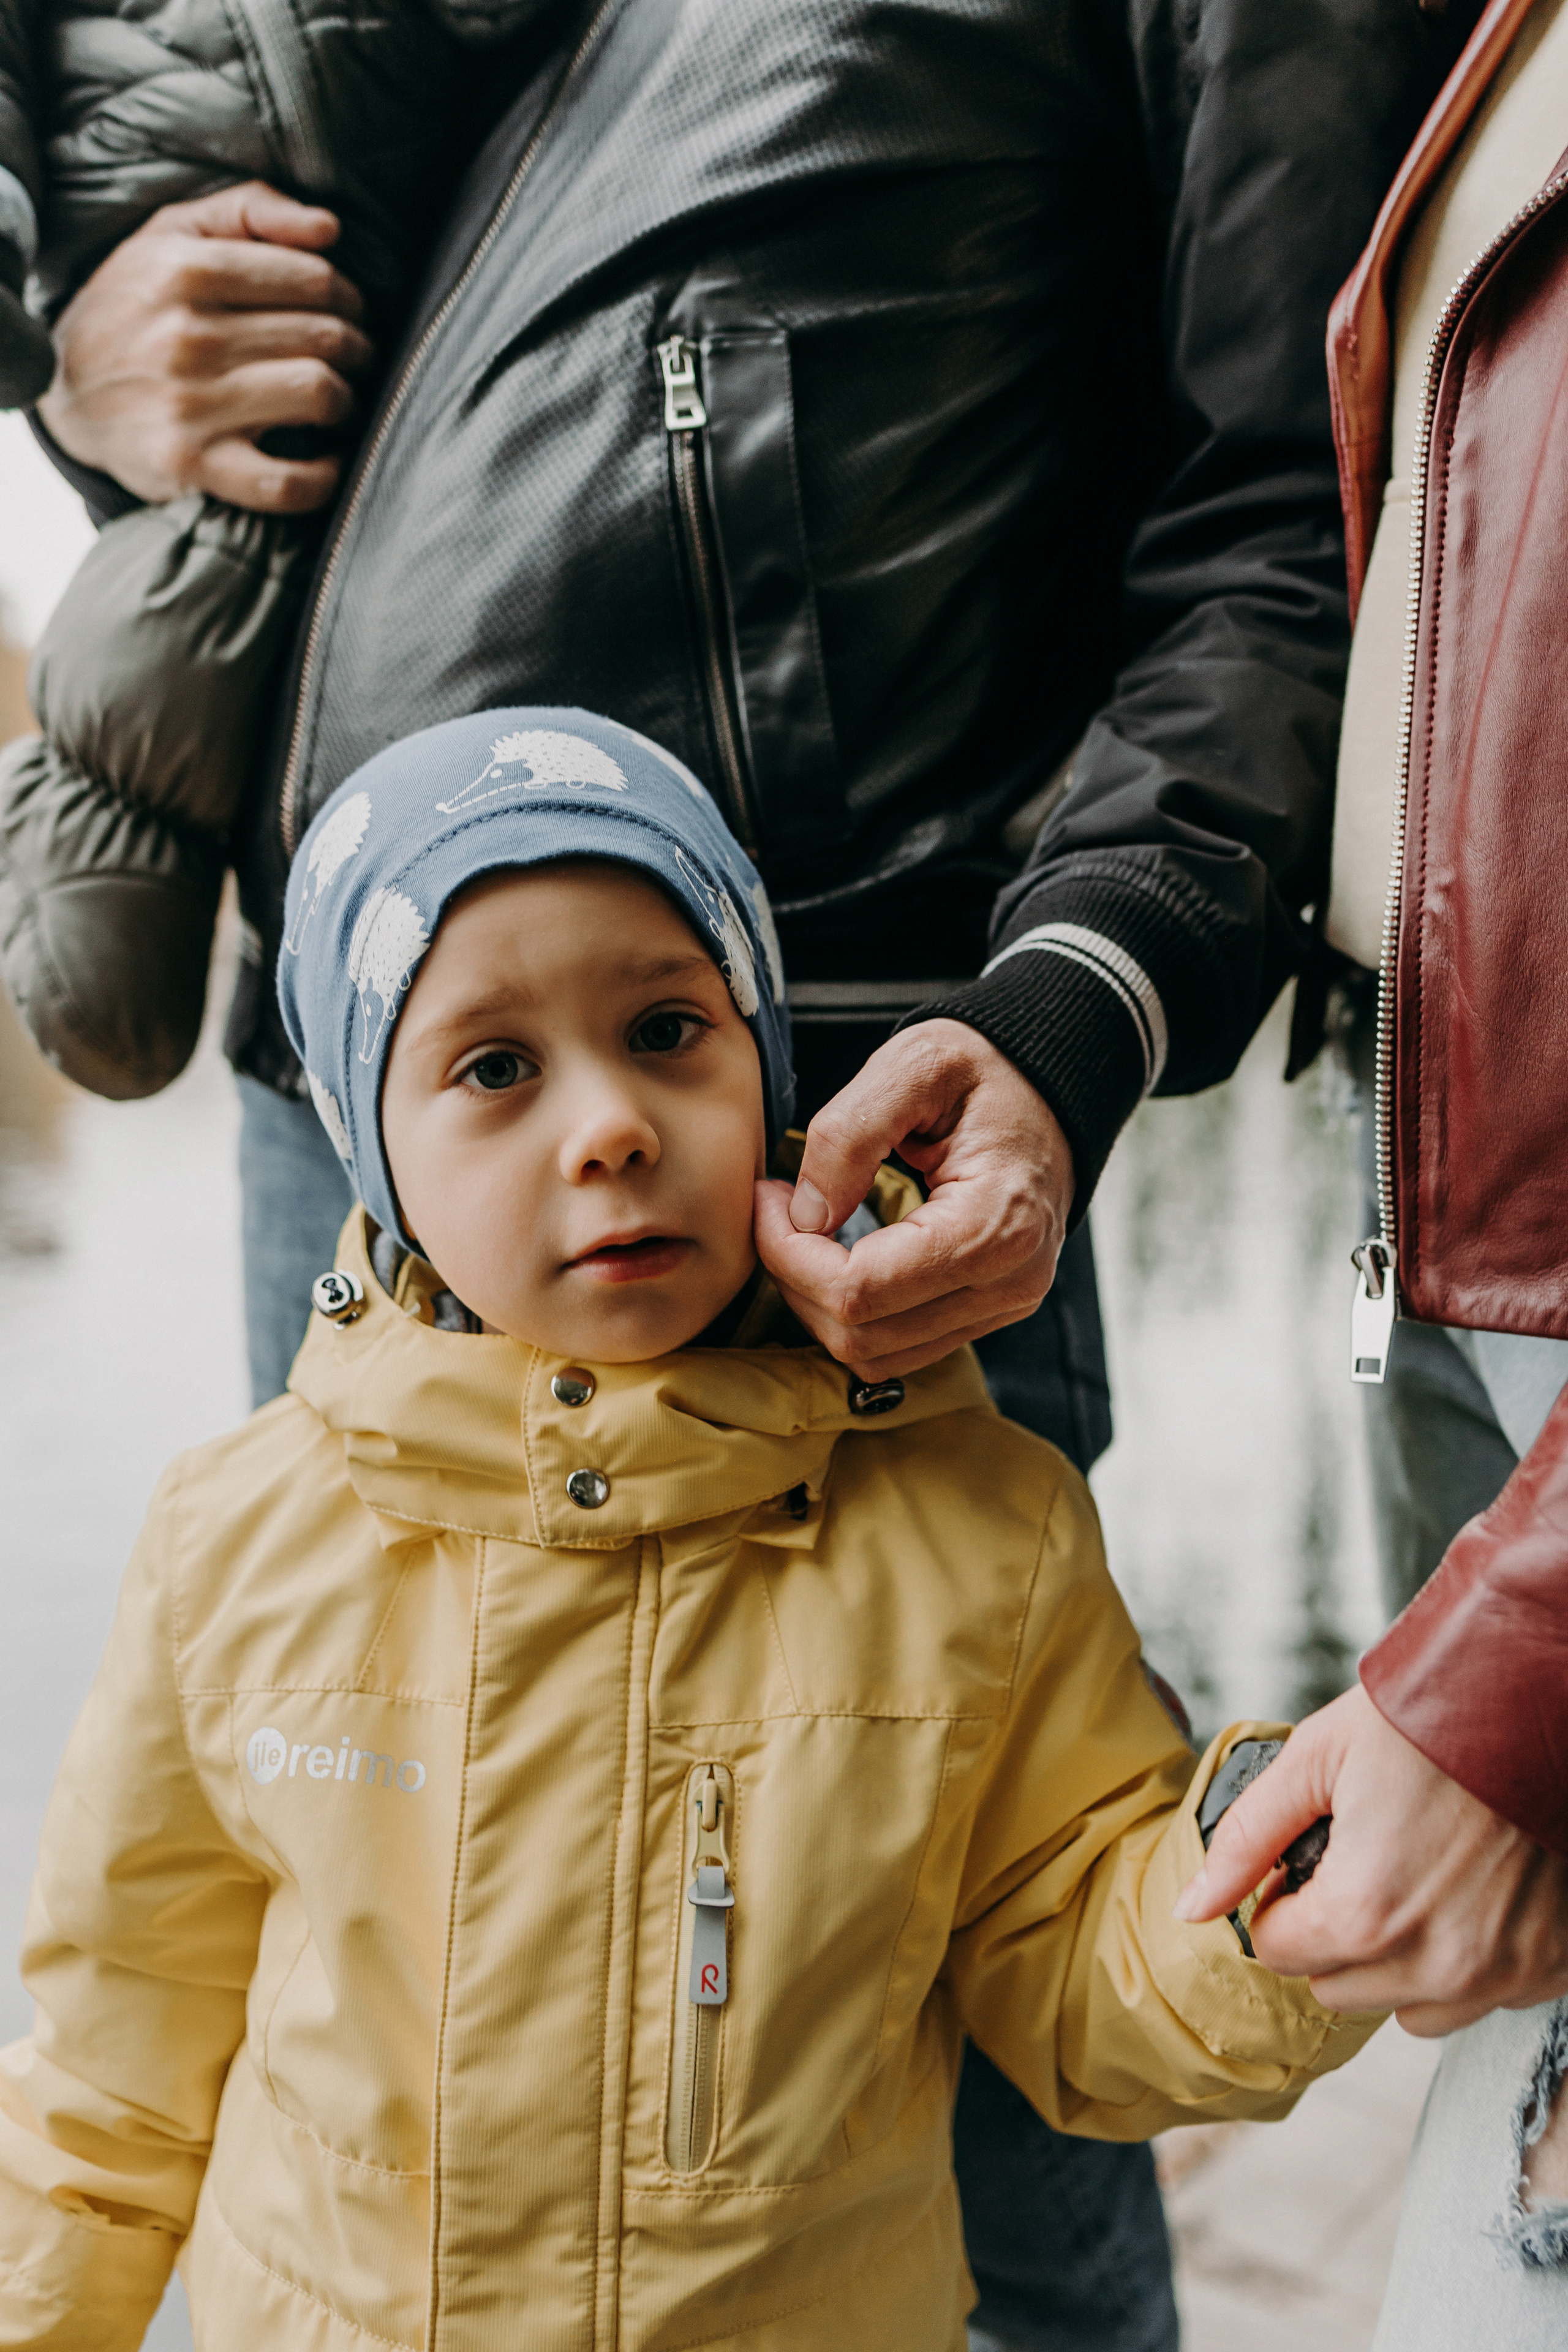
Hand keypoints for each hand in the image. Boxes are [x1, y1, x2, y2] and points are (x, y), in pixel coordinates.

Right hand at [38, 182, 372, 511]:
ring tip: (338, 399)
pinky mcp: (191, 465)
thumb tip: (329, 228)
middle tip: (354, 357)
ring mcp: (189, 404)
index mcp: (186, 268)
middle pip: (325, 336)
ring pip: (318, 394)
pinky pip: (286, 482)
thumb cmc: (138, 303)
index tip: (351, 312)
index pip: (314, 278)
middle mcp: (187, 335)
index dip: (349, 297)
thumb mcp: (174, 231)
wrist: (65, 387)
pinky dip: (323, 476)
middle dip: (357, 347)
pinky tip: (326, 460)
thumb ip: (251, 210)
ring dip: (346, 400)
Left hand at [752, 1018, 1073, 1377]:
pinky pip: (899, 1347)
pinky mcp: (987, 1312)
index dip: (788, 1253)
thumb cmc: (986, 1070)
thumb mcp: (914, 1065)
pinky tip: (838, 1255)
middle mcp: (1008, 1283)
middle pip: (861, 1335)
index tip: (766, 1196)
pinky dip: (852, 1313)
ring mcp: (1002, 1306)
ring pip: (875, 1355)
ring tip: (802, 1233)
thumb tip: (806, 1215)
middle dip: (795, 1278)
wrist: (1051, 1088)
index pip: (859, 1289)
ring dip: (817, 1302)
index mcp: (994, 1225)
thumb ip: (850, 1135)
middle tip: (776, 1210)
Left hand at [1175, 1684, 1567, 2033]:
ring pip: (1408, 2008)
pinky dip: (1464, 1961)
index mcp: (1365, 1913)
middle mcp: (1436, 1962)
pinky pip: (1481, 1998)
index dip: (1281, 1901)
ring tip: (1414, 1879)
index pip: (1279, 1953)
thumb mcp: (1317, 1758)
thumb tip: (1190, 1908)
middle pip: (1338, 1988)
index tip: (1308, 1859)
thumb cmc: (1429, 1719)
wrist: (1537, 1701)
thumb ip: (1247, 1839)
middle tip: (1362, 1861)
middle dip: (1332, 1934)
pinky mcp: (1549, 1968)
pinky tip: (1468, 1895)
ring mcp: (1500, 1973)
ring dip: (1396, 1959)